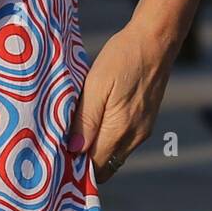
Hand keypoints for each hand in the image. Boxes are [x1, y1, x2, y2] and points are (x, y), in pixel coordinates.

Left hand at [65, 20, 175, 181]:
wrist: (155, 42)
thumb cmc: (122, 58)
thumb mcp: (97, 84)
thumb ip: (86, 120)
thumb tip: (74, 150)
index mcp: (120, 131)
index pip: (95, 168)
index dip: (75, 166)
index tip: (56, 155)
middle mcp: (134, 137)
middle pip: (104, 166)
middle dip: (84, 163)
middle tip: (61, 144)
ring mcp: (142, 131)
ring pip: (113, 155)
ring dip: (95, 150)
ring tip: (74, 131)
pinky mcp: (145, 122)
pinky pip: (123, 142)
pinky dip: (107, 140)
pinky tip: (93, 121)